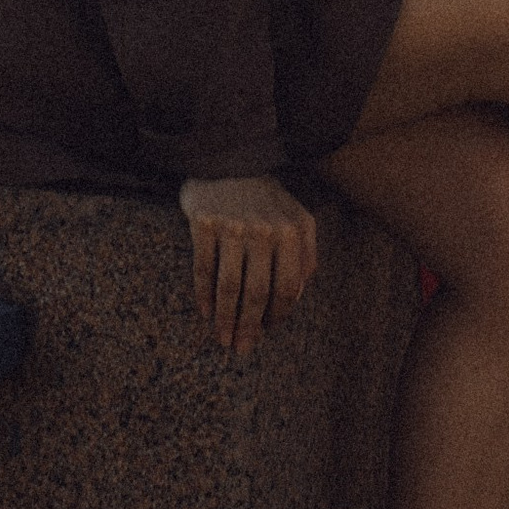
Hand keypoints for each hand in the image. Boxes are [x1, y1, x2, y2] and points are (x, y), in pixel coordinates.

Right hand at [178, 172, 318, 358]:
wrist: (227, 160)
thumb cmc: (264, 197)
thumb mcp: (294, 217)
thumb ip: (304, 253)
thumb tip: (297, 296)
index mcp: (292, 230)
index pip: (288, 286)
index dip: (278, 314)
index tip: (267, 331)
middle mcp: (265, 229)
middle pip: (258, 291)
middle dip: (250, 326)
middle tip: (242, 348)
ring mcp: (233, 226)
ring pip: (230, 285)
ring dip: (226, 319)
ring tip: (224, 339)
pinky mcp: (204, 223)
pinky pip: (204, 268)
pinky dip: (204, 294)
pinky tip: (206, 312)